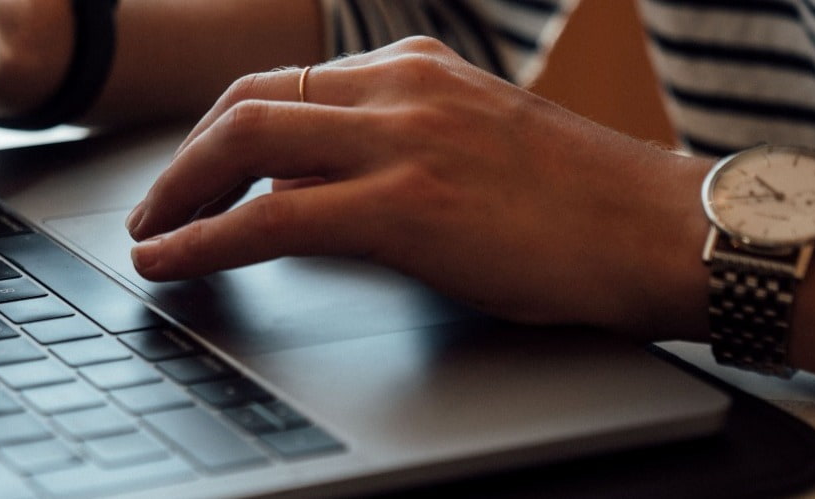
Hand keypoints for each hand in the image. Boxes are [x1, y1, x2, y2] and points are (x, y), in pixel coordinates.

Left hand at [125, 37, 712, 338]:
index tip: (194, 171)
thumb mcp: (481, 141)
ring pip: (244, 145)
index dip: (221, 130)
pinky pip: (270, 220)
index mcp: (419, 66)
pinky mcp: (405, 207)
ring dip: (178, 193)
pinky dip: (204, 240)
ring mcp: (402, 142)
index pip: (286, 82)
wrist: (664, 229)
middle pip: (247, 101)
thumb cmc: (587, 204)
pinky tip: (173, 263)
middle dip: (184, 157)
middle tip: (153, 207)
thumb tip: (316, 184)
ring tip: (150, 236)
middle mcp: (402, 88)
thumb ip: (400, 146)